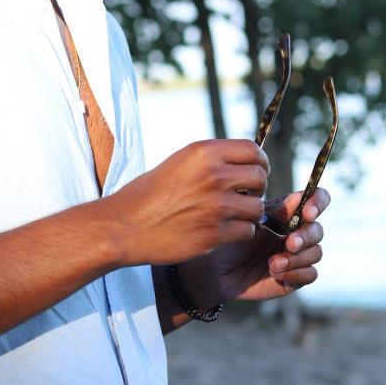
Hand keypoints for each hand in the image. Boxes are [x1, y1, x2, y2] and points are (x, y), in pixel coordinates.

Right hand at [103, 139, 268, 266]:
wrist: (125, 226)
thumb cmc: (147, 194)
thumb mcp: (179, 163)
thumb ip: (211, 161)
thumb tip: (244, 164)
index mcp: (203, 153)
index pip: (252, 150)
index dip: (260, 161)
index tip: (256, 171)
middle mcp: (213, 176)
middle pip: (260, 177)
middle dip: (256, 187)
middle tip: (244, 195)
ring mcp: (216, 206)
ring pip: (257, 207)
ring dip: (248, 212)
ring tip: (231, 214)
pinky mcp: (215, 234)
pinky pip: (247, 230)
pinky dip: (239, 231)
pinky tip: (222, 230)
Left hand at [181, 186, 329, 304]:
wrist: (218, 269)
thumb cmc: (233, 239)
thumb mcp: (252, 222)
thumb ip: (276, 212)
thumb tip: (299, 197)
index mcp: (289, 212)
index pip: (317, 200)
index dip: (318, 203)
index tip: (308, 213)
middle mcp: (298, 232)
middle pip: (318, 230)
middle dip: (306, 236)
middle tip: (289, 243)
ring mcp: (299, 255)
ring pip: (316, 253)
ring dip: (296, 258)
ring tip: (272, 263)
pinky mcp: (297, 276)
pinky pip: (310, 274)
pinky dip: (295, 273)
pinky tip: (275, 272)